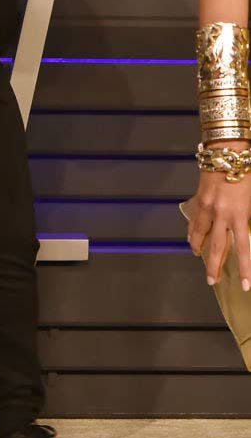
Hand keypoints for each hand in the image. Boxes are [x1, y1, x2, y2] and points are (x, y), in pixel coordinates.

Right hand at [188, 168, 250, 289]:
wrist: (226, 152)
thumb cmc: (246, 171)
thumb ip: (249, 215)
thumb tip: (246, 230)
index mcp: (239, 214)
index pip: (242, 249)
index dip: (244, 269)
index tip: (244, 285)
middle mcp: (222, 215)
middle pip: (217, 247)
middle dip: (214, 267)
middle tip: (211, 281)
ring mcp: (208, 207)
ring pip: (201, 235)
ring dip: (199, 249)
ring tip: (198, 258)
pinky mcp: (199, 199)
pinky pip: (194, 221)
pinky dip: (193, 232)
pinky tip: (192, 239)